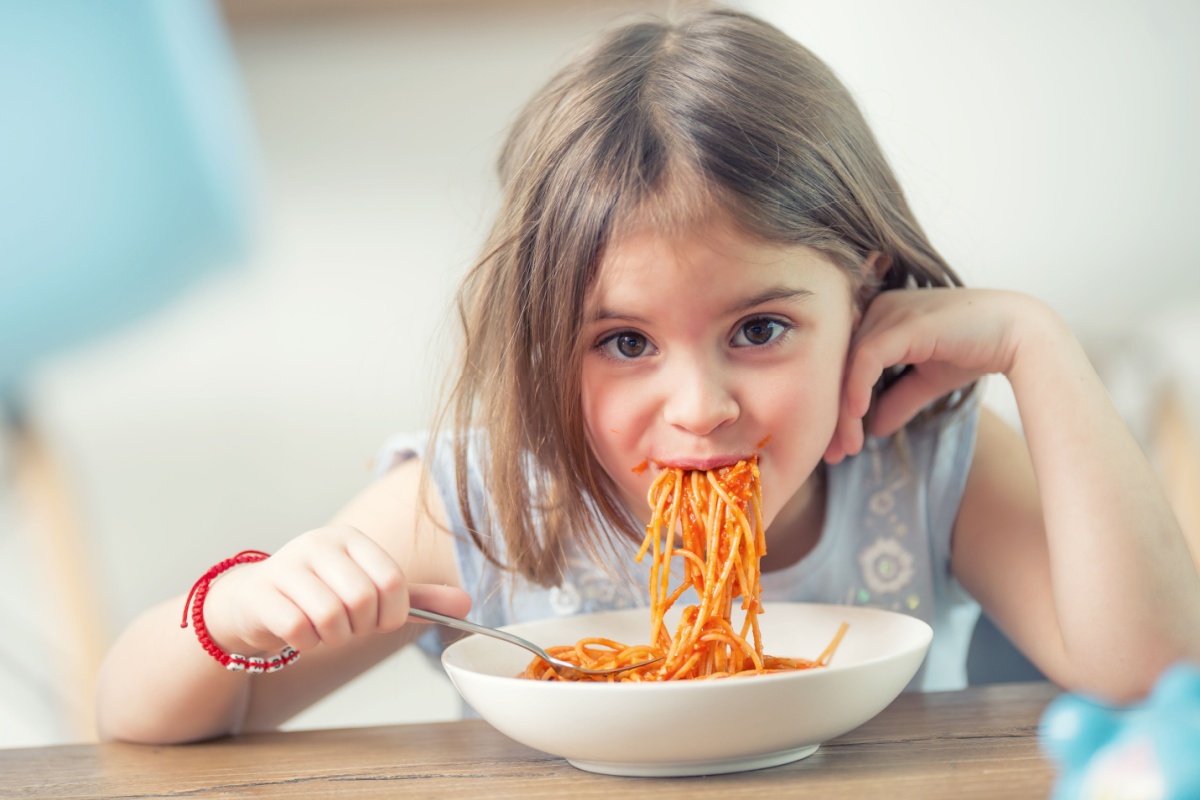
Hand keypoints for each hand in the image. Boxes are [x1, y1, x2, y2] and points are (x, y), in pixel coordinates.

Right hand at [202, 526, 469, 654]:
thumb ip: (417, 597)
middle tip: (349, 627)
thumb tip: (467, 604)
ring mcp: (288, 564)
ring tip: (326, 630)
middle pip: (363, 599)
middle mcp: (320, 543)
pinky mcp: (262, 592)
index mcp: (353, 539)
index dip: (393, 614)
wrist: (257, 600)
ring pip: (331, 615)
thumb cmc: (323, 594)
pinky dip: (307, 643)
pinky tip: (302, 635)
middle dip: (362, 627)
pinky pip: (298, 629)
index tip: (379, 621)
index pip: (392, 581)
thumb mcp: (371, 591)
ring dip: (334, 638)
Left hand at [824, 288, 1042, 462]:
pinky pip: (866, 357)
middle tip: (832, 455)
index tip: (837, 446)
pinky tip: (857, 416)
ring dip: (844, 412)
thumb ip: (898, 400)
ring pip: (848, 366)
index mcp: (879, 319)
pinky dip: (857, 388)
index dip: (837, 407)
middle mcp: (878, 310)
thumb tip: (874, 429)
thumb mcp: (927, 381)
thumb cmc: (975, 350)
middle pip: (839, 367)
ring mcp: (889, 312)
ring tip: (846, 448)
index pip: (845, 366)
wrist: (1020, 335)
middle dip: (834, 415)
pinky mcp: (903, 322)